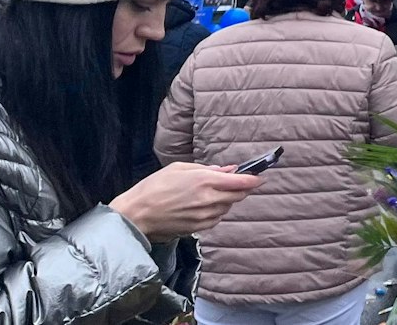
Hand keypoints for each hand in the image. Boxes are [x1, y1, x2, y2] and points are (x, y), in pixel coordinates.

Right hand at [110, 161, 262, 239]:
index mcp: (205, 181)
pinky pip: (216, 218)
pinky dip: (216, 211)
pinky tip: (203, 206)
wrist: (135, 215)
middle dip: (242, 189)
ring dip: (227, 200)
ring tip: (212, 194)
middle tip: (239, 183)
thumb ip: (207, 169)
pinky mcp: (198, 228)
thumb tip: (228, 170)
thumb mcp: (179, 168)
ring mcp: (204, 216)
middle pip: (238, 196)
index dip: (254, 179)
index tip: (260, 177)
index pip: (241, 182)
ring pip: (228, 207)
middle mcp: (208, 199)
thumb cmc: (153, 187)